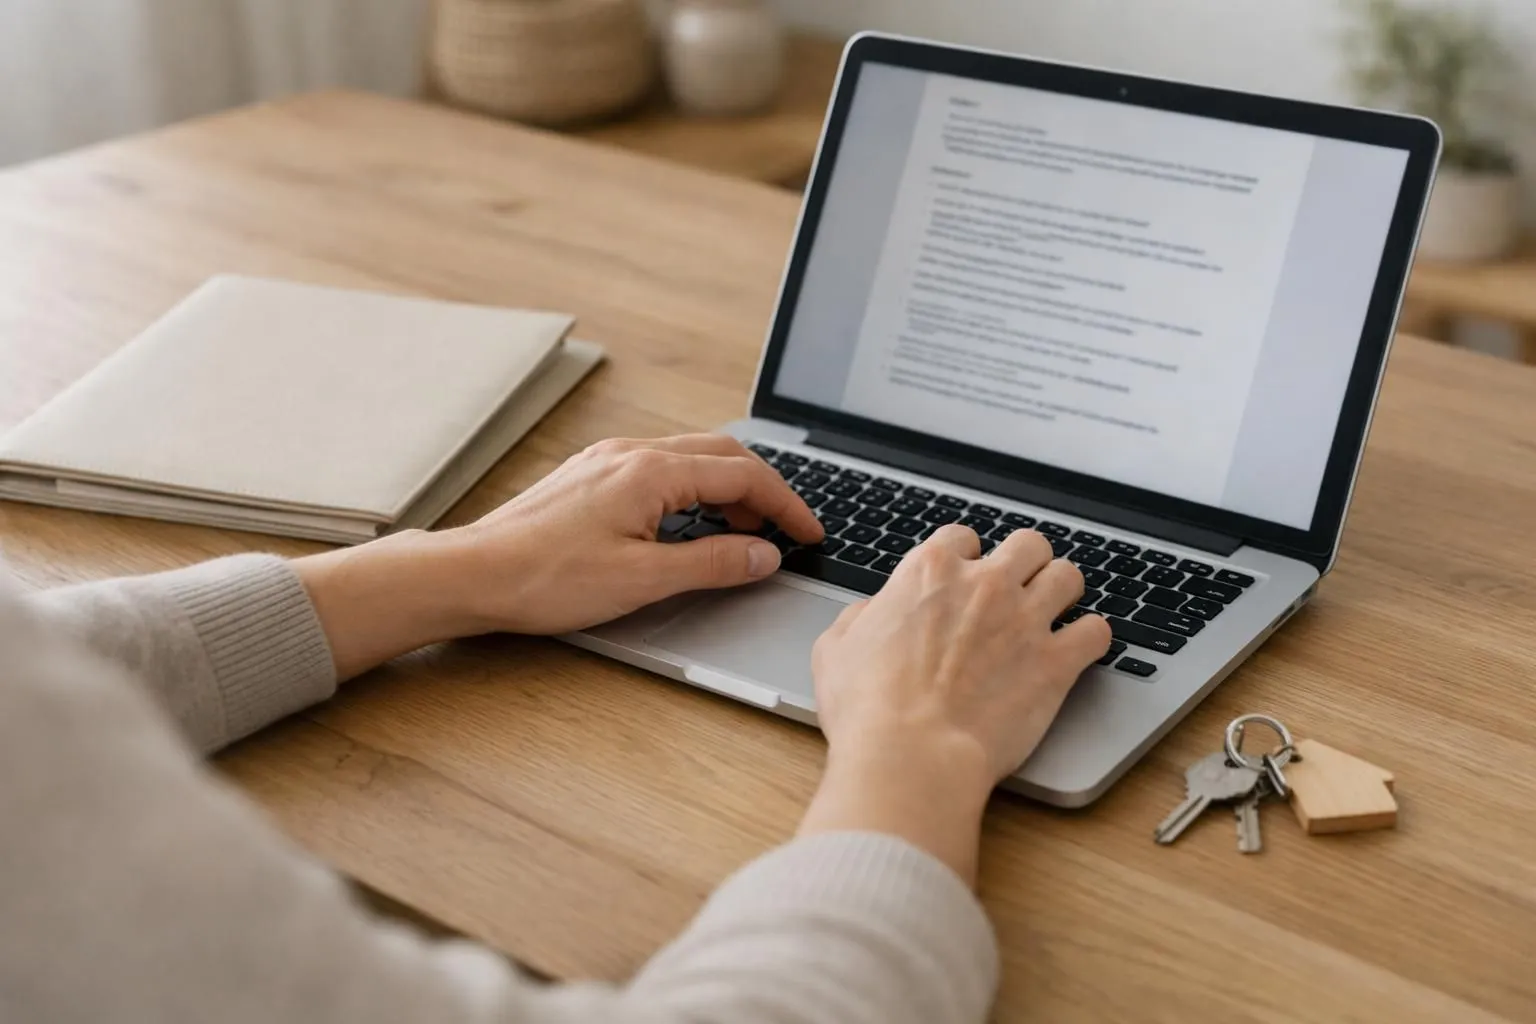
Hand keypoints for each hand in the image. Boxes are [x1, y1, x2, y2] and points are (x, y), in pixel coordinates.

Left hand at [296, 435, 823, 678]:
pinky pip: (660, 469)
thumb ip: (712, 564)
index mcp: (650, 471)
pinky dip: (692, 492)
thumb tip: (763, 554)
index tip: (810, 533)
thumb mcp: (643, 580)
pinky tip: (690, 525)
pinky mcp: (590, 476)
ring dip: (727, 489)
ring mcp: (607, 461)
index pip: (742, 474)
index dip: (785, 505)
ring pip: (690, 459)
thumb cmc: (545, 578)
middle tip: (785, 531)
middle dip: (762, 490)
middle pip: (720, 455)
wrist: (473, 575)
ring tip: (745, 532)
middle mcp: (630, 454)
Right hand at [797, 525, 1110, 882]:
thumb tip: (872, 613)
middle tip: (1017, 589)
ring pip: (1068, 576)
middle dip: (1024, 563)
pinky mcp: (1057, 663)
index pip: (961, 537)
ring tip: (1055, 612)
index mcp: (929, 572)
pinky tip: (1079, 650)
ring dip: (1062, 592)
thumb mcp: (835, 649)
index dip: (964, 558)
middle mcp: (984, 584)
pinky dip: (1091, 639)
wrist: (911, 755)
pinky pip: (1097, 631)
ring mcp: (1025, 620)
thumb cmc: (868, 708)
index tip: (965, 577)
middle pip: (1027, 544)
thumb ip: (859, 618)